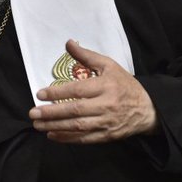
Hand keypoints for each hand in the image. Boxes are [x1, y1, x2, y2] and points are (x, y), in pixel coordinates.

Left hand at [29, 39, 156, 142]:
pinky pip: (84, 139)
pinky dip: (67, 138)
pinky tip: (52, 135)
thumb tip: (68, 43)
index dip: (57, 93)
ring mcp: (106, 122)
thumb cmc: (124, 85)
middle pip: (75, 110)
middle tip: (33, 113)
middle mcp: (106, 105)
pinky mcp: (107, 136)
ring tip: (38, 125)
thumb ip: (86, 56)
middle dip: (51, 113)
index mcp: (105, 86)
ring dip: (55, 127)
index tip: (39, 94)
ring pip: (78, 127)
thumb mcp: (109, 66)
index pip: (77, 90)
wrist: (148, 109)